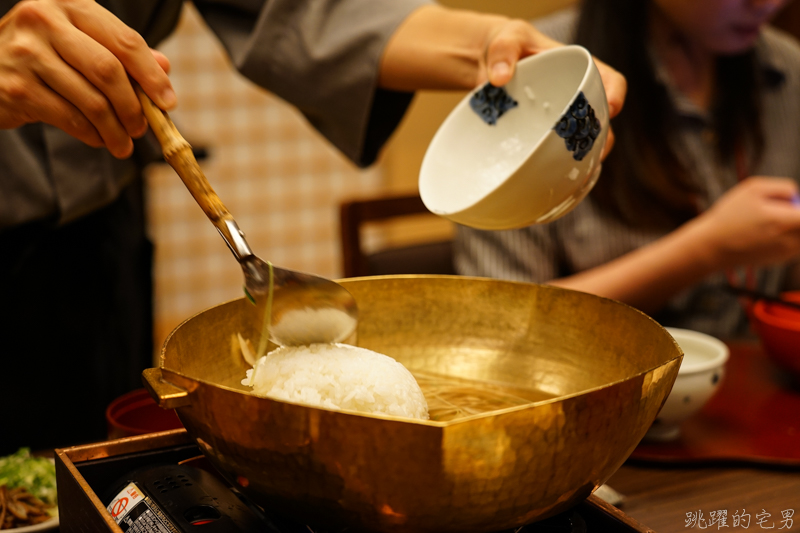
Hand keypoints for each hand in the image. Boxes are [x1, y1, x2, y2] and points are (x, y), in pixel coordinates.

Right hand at [0, 0, 174, 158]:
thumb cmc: (44, 54)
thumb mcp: (82, 43)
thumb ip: (121, 53)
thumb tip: (164, 67)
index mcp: (69, 5)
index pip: (124, 41)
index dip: (152, 75)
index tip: (168, 102)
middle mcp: (44, 22)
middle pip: (109, 71)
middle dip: (133, 107)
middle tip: (143, 129)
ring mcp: (26, 54)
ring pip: (91, 101)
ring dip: (115, 130)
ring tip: (123, 143)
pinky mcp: (17, 88)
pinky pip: (70, 119)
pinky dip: (92, 135)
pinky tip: (99, 139)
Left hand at [379, 6, 625, 160]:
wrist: (486, 66)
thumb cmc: (504, 47)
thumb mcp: (505, 39)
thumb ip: (502, 51)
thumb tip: (499, 78)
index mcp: (577, 69)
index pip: (610, 79)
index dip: (616, 94)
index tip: (611, 109)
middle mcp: (576, 98)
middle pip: (602, 121)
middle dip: (602, 140)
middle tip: (592, 156)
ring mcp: (561, 120)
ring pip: (583, 143)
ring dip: (584, 160)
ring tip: (576, 176)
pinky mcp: (545, 137)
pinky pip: (559, 155)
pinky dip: (560, 168)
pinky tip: (554, 183)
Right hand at [688, 177, 799, 269]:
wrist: (712, 247)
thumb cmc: (729, 215)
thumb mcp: (752, 189)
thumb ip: (783, 188)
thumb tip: (797, 195)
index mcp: (784, 220)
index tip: (792, 203)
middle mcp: (789, 240)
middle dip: (795, 215)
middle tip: (781, 210)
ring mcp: (786, 253)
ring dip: (793, 227)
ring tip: (770, 222)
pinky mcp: (780, 261)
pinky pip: (794, 245)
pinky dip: (787, 237)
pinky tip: (766, 234)